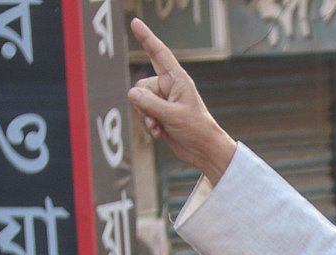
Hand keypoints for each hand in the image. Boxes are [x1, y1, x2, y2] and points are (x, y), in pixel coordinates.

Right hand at [128, 19, 236, 184]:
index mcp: (178, 80)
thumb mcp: (172, 115)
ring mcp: (164, 100)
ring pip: (140, 101)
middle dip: (146, 104)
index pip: (159, 54)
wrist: (203, 151)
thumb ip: (149, 103)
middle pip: (142, 86)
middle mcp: (170, 87)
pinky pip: (143, 113)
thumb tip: (132, 94)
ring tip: (161, 127)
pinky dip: (148, 124)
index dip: (146, 38)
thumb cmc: (196, 130)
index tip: (135, 23)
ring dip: (147, 117)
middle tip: (160, 118)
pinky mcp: (160, 113)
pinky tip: (159, 133)